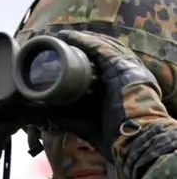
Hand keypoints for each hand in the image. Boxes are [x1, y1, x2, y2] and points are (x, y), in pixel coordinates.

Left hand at [51, 30, 176, 178]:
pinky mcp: (122, 68)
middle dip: (84, 45)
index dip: (86, 56)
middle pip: (105, 52)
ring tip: (64, 36)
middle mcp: (127, 74)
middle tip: (63, 41)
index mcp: (122, 85)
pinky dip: (85, 41)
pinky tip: (70, 37)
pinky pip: (102, 48)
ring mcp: (127, 69)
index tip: (66, 53)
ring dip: (82, 40)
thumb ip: (67, 116)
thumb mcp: (85, 123)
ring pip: (103, 46)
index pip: (104, 64)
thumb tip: (44, 113)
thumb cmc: (114, 137)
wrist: (134, 142)